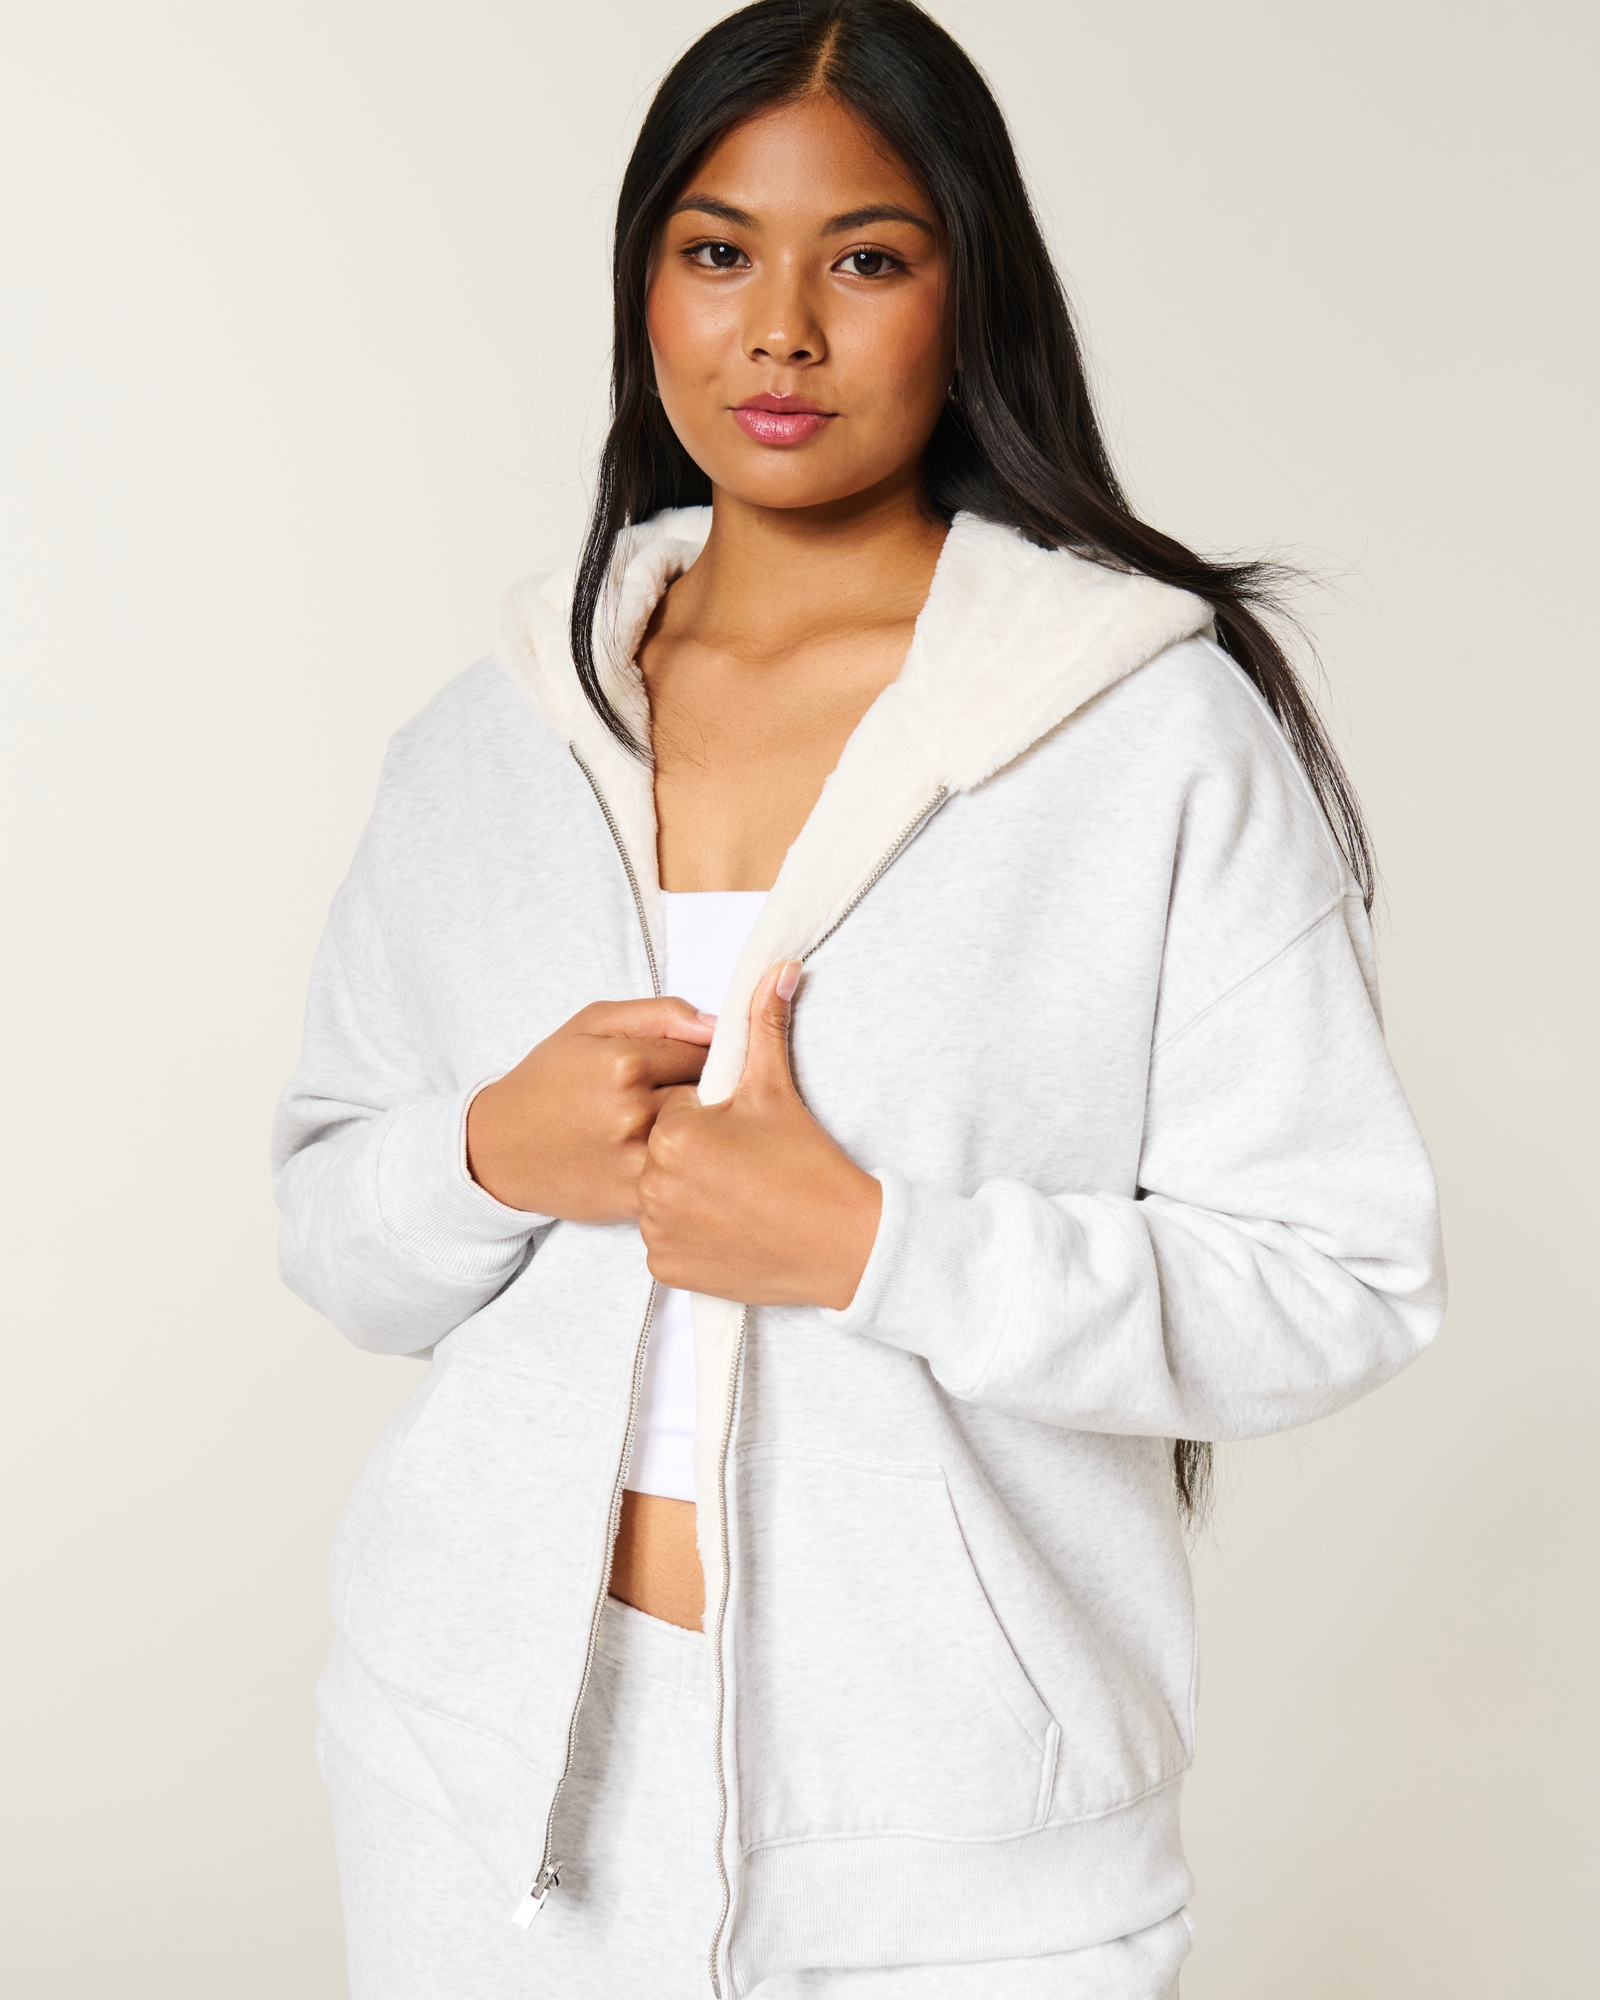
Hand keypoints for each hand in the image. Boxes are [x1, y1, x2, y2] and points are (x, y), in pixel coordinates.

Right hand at [466, 998, 715, 1221]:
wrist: (498, 1150)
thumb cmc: (549, 1080)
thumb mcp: (591, 1025)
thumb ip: (660, 1014)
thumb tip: (716, 1025)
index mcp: (626, 1063)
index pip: (707, 1051)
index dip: (704, 1056)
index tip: (687, 1065)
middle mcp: (634, 1113)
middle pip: (712, 1096)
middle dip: (706, 1094)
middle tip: (676, 1097)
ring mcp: (636, 1160)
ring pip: (702, 1139)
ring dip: (698, 1133)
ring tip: (671, 1128)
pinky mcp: (636, 1197)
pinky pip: (684, 1175)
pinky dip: (681, 1167)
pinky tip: (660, 1158)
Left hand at [637, 963, 882, 1309]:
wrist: (841, 1243)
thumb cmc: (808, 1163)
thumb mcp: (776, 1088)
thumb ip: (764, 1025)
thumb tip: (777, 968)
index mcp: (673, 1131)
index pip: (677, 1112)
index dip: (713, 1121)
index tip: (745, 1137)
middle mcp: (654, 1182)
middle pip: (666, 1156)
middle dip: (698, 1157)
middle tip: (746, 1169)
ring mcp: (658, 1230)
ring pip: (662, 1198)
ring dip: (690, 1196)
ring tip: (740, 1198)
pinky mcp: (668, 1268)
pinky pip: (666, 1242)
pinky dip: (690, 1237)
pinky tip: (729, 1229)